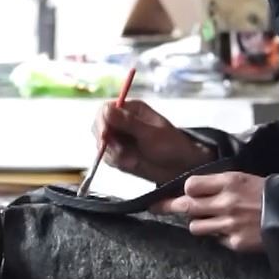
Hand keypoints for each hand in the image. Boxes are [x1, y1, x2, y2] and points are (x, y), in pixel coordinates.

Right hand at [92, 99, 214, 183]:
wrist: (180, 168)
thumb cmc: (172, 146)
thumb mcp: (151, 134)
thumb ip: (128, 123)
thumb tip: (107, 109)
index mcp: (131, 110)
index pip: (105, 109)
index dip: (102, 121)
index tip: (105, 135)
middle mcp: (122, 122)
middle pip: (98, 126)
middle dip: (105, 140)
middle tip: (118, 152)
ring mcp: (119, 139)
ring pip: (102, 144)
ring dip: (113, 154)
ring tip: (132, 160)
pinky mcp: (119, 154)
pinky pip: (108, 157)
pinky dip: (117, 162)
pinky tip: (132, 163)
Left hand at [157, 172, 265, 252]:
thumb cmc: (267, 194)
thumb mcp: (243, 179)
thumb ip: (218, 184)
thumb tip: (191, 191)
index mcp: (229, 182)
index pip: (191, 185)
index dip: (186, 190)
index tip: (183, 193)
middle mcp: (226, 203)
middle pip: (186, 206)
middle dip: (168, 206)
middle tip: (156, 207)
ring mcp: (229, 225)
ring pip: (195, 226)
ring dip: (198, 223)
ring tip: (211, 220)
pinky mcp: (234, 243)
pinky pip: (214, 240)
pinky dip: (218, 236)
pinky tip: (230, 230)